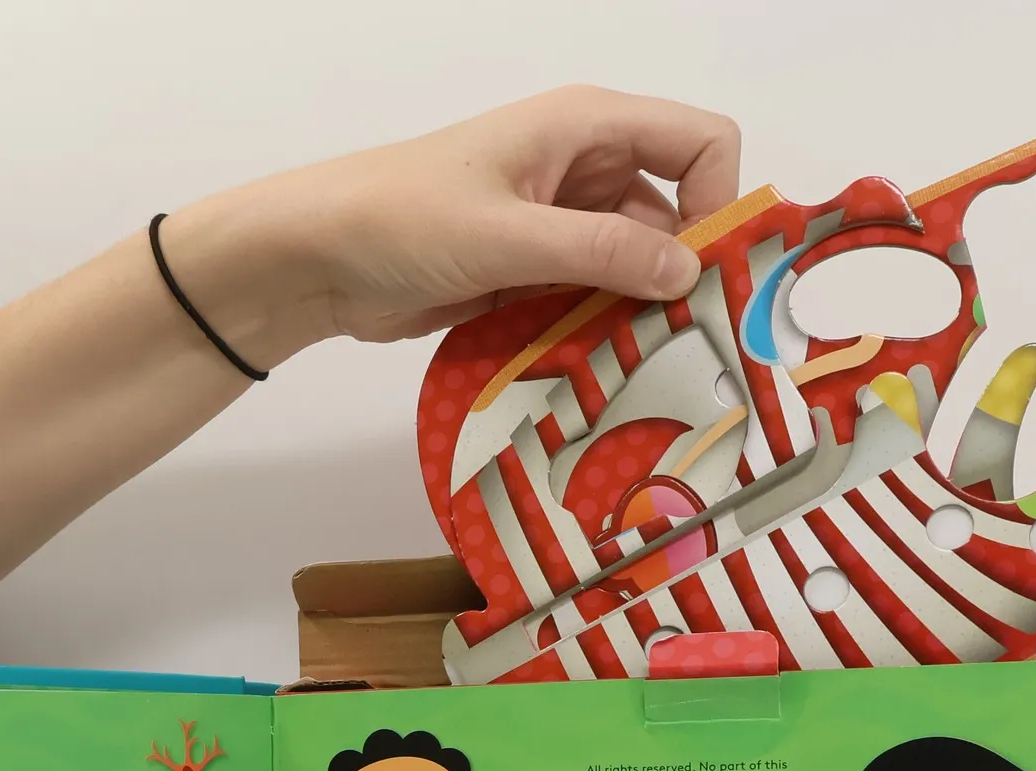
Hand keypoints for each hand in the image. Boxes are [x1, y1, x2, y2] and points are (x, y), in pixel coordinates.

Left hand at [169, 87, 741, 358]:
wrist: (316, 259)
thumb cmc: (400, 220)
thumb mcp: (507, 235)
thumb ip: (600, 252)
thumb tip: (688, 274)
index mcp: (586, 127)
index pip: (699, 143)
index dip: (719, 202)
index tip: (706, 276)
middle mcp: (583, 169)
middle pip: (675, 216)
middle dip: (683, 277)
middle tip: (688, 349)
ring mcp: (557, 225)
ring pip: (633, 268)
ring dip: (639, 316)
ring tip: (644, 373)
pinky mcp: (531, 274)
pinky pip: (589, 302)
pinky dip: (598, 334)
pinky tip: (601, 377)